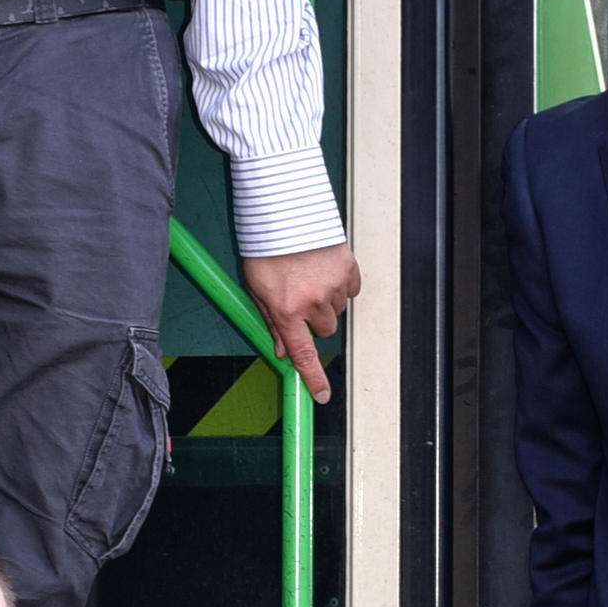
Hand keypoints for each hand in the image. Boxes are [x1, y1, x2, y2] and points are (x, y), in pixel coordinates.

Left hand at [244, 239, 359, 406]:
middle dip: (315, 319)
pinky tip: (325, 268)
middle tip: (301, 297)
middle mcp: (312, 301)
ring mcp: (333, 285)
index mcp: (286, 309)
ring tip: (310, 276)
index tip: (322, 396)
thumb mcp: (257, 288)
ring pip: (337, 309)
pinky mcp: (348, 268)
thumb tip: (281, 350)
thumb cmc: (267, 247)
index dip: (313, 378)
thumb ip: (271, 321)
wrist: (284, 211)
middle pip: (325, 329)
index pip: (302, 354)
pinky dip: (340, 284)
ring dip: (327, 300)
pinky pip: (350, 289)